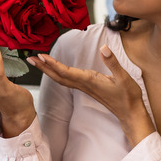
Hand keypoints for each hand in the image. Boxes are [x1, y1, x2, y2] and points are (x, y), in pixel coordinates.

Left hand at [28, 45, 154, 146]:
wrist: (129, 113)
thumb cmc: (127, 96)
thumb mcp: (124, 78)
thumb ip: (113, 62)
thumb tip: (104, 48)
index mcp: (90, 80)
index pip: (66, 72)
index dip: (53, 64)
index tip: (41, 57)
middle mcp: (84, 84)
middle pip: (59, 76)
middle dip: (44, 67)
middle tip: (31, 58)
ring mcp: (85, 87)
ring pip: (62, 78)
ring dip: (49, 70)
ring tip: (38, 62)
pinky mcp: (87, 87)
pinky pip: (68, 80)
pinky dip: (58, 73)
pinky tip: (55, 70)